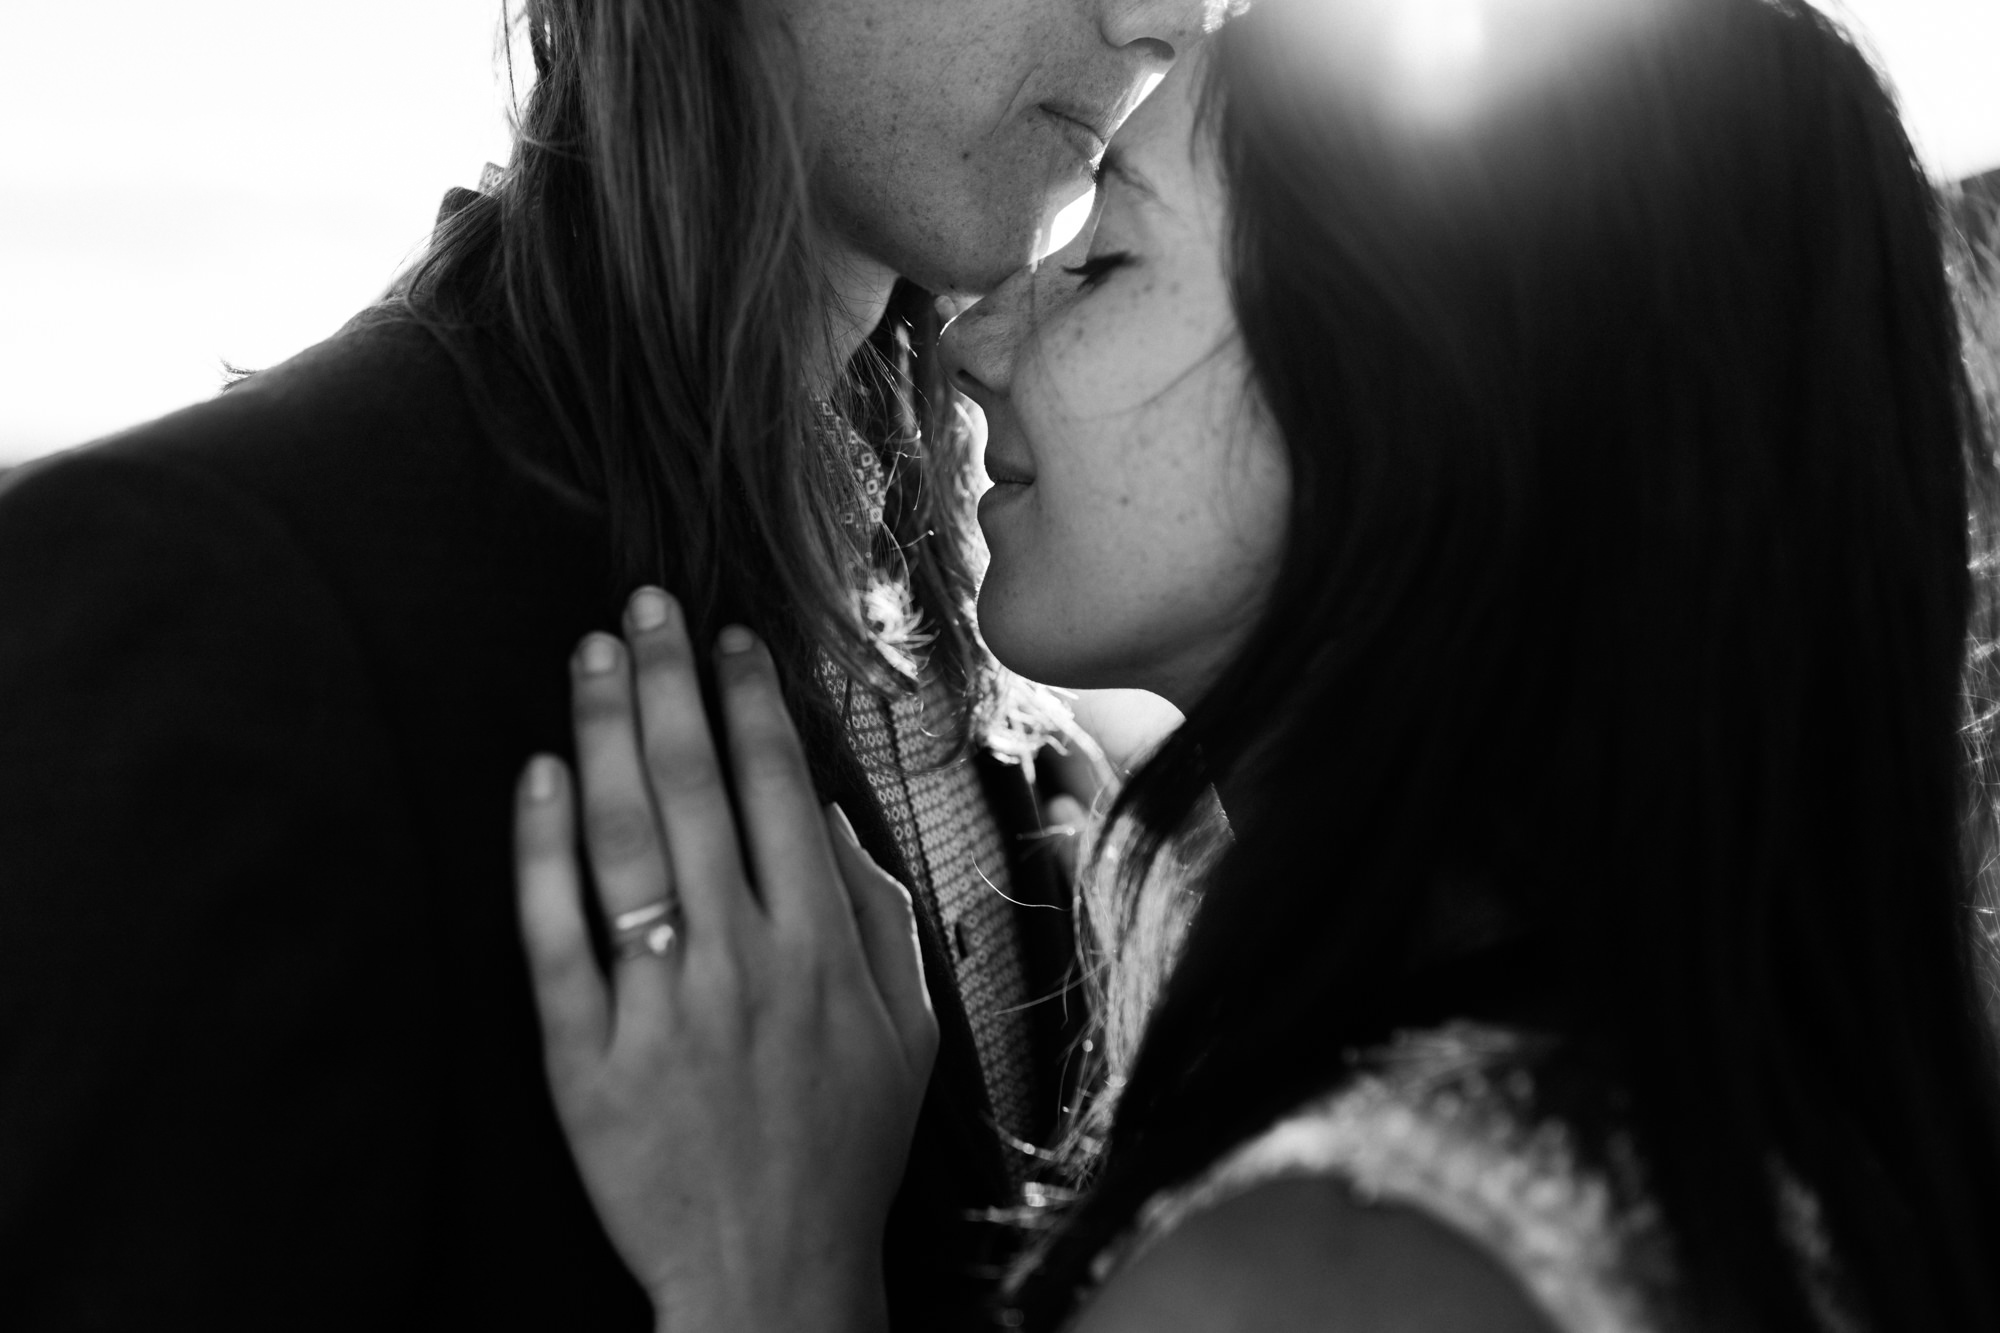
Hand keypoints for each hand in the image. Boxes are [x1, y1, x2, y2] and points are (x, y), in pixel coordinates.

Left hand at [513, 588, 938, 1332]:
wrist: (771, 1276)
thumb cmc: (845, 1148)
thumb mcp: (911, 1031)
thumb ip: (878, 914)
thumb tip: (821, 813)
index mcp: (823, 949)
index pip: (777, 789)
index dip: (749, 701)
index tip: (726, 639)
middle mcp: (743, 963)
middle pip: (694, 791)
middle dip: (669, 684)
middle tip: (644, 605)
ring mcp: (662, 1011)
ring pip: (625, 844)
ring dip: (606, 736)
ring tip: (591, 659)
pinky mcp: (587, 1062)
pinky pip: (557, 940)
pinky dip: (543, 853)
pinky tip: (538, 778)